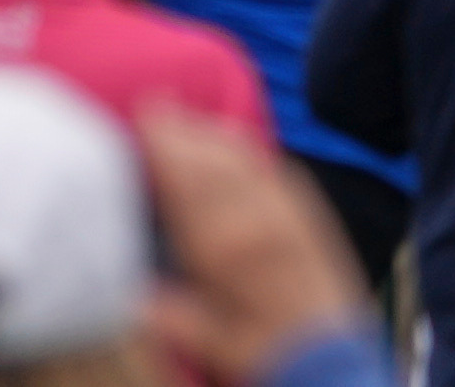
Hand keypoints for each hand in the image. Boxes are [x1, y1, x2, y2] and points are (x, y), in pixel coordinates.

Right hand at [141, 105, 369, 384]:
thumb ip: (166, 313)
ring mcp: (287, 212)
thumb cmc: (259, 351)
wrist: (330, 353)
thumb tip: (124, 294)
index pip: (187, 182)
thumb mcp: (206, 338)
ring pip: (245, 160)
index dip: (166, 145)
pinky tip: (235, 144)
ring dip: (213, 134)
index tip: (144, 114)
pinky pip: (276, 170)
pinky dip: (249, 151)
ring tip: (187, 115)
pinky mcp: (309, 216)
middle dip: (184, 129)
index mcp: (225, 247)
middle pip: (213, 161)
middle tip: (156, 101)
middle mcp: (257, 219)